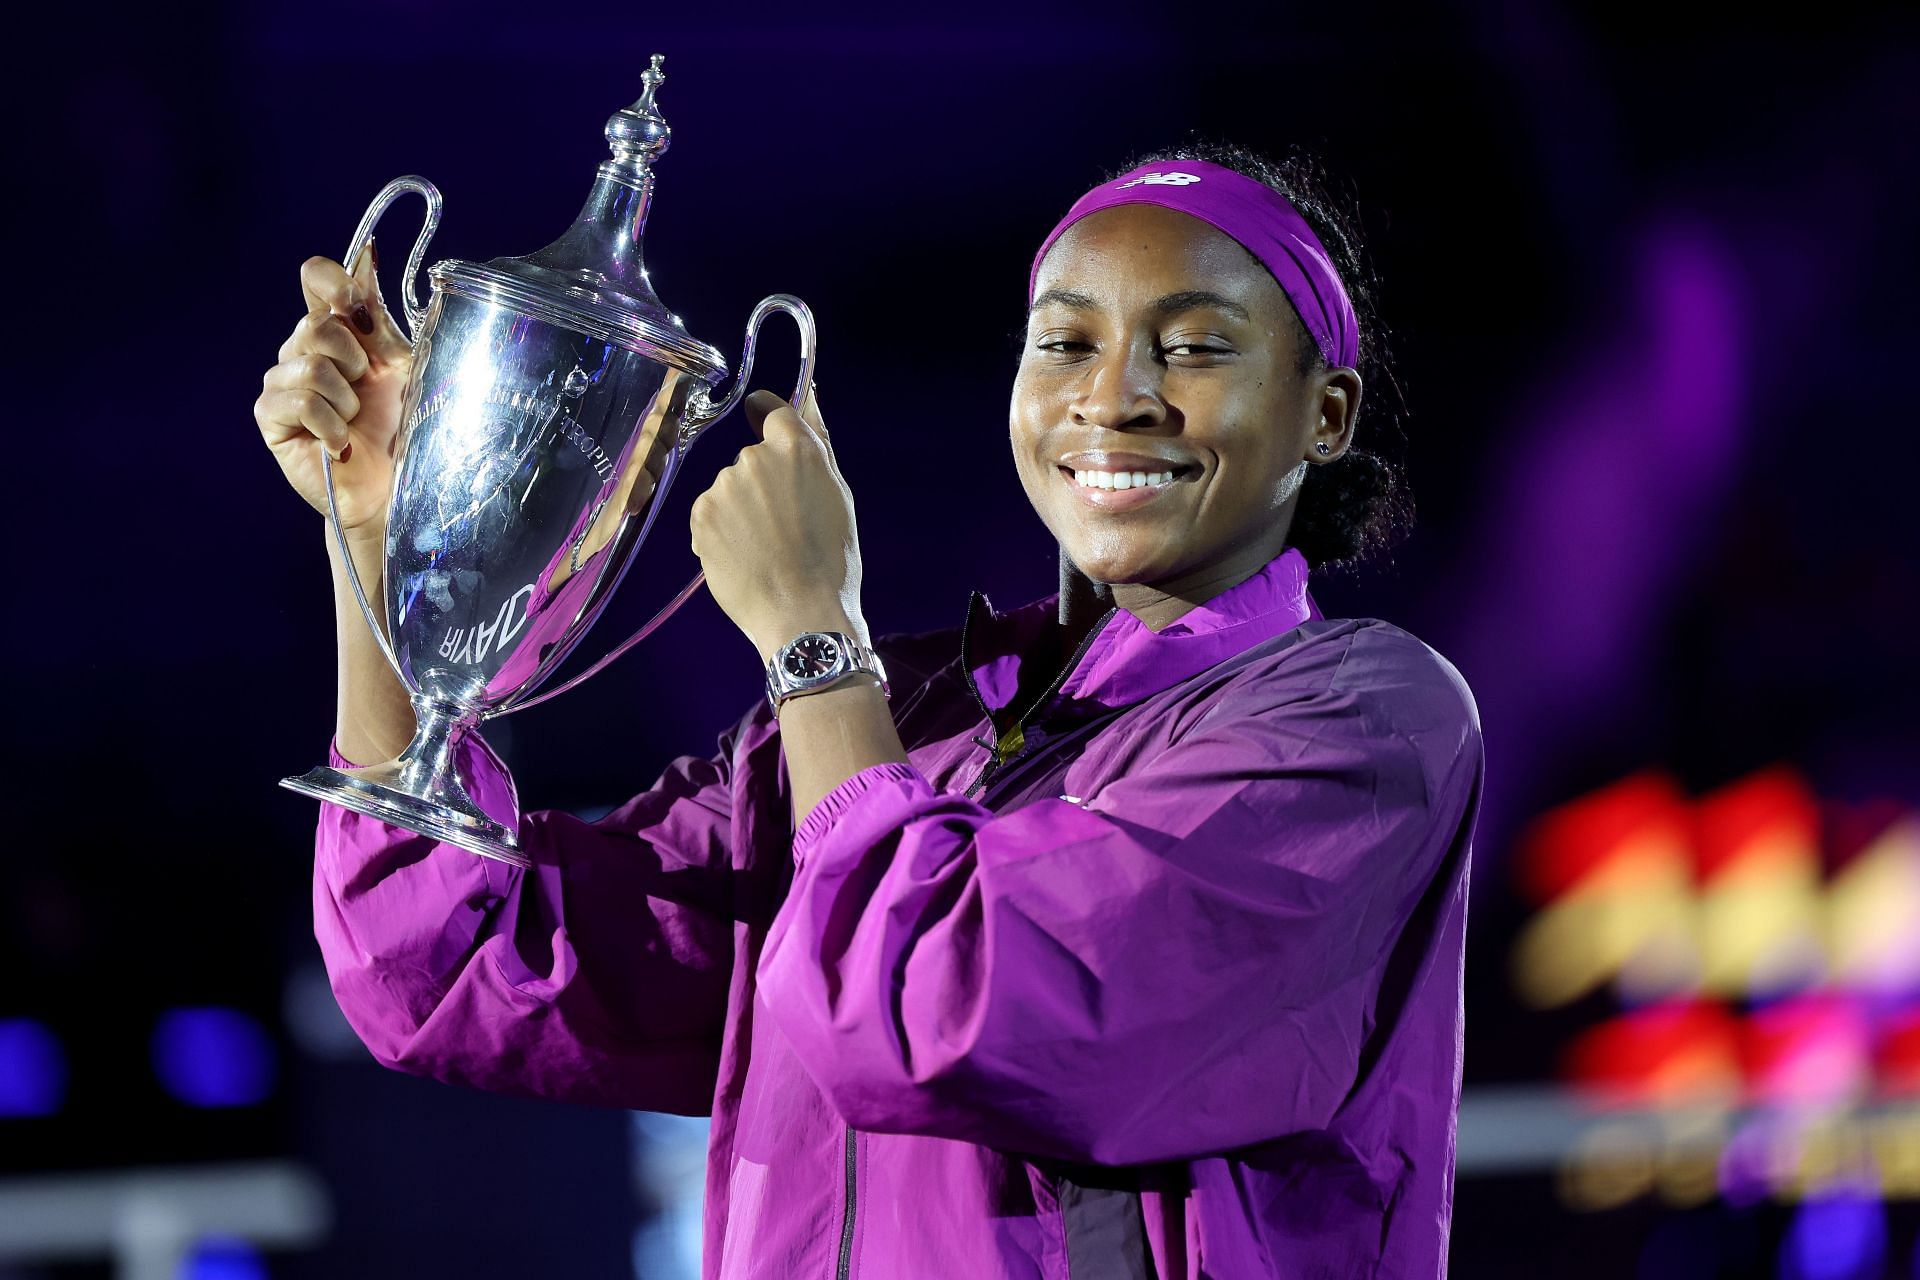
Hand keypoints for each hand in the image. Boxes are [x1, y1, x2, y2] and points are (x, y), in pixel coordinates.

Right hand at [254, 244, 412, 538]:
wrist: (391, 486)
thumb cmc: (400, 427)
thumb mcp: (402, 366)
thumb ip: (380, 321)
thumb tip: (367, 253)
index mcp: (336, 329)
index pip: (316, 277)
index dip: (331, 280)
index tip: (355, 305)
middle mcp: (302, 348)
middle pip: (316, 325)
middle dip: (355, 361)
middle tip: (366, 390)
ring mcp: (282, 381)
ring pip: (311, 367)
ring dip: (347, 400)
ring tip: (355, 421)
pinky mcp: (271, 416)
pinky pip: (302, 402)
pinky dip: (333, 426)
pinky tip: (342, 445)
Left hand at [689, 386, 867, 660]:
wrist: (801, 612)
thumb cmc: (831, 560)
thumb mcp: (837, 496)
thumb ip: (818, 442)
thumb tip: (810, 394)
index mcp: (797, 450)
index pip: (772, 410)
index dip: (766, 416)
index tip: (762, 421)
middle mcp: (755, 459)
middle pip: (752, 459)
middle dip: (762, 485)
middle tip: (783, 526)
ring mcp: (724, 486)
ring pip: (730, 489)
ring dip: (741, 510)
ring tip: (764, 549)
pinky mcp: (702, 514)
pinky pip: (710, 513)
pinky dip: (722, 531)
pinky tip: (744, 557)